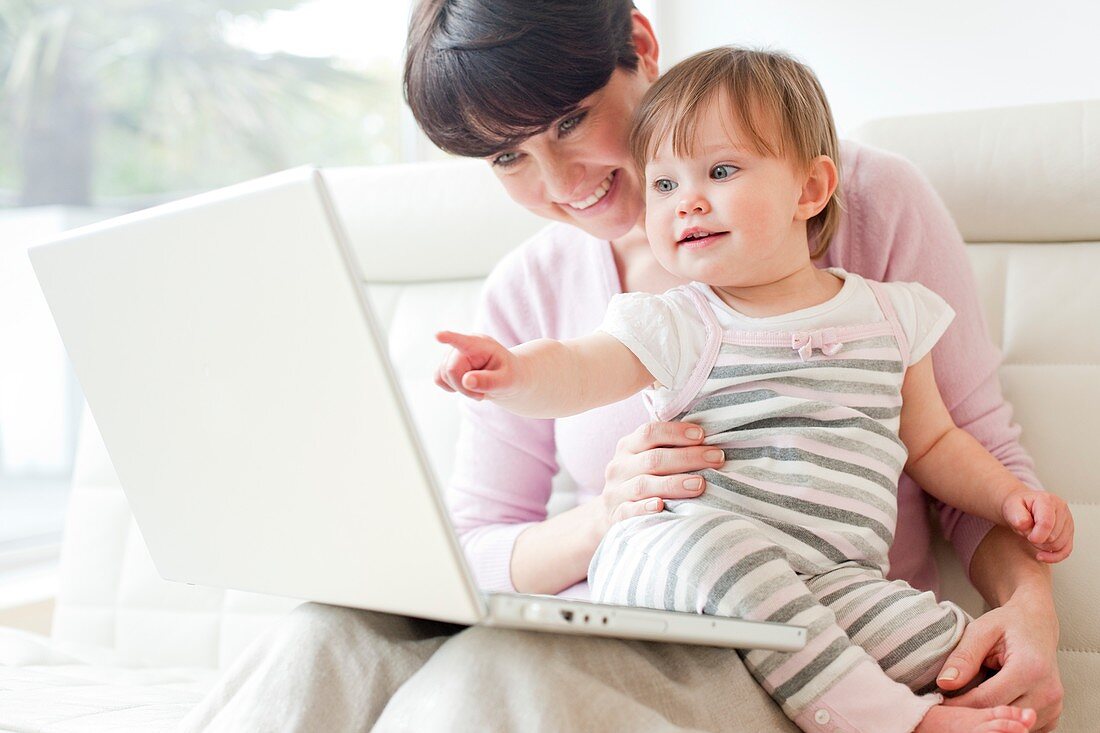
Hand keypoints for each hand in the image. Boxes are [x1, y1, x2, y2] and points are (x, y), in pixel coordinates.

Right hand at [435, 331, 522, 400]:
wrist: (505, 376)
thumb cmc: (509, 375)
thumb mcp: (507, 381)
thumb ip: (489, 381)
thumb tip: (467, 381)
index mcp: (481, 345)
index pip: (463, 341)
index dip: (449, 338)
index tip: (438, 335)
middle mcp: (463, 346)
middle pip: (451, 370)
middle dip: (464, 388)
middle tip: (481, 395)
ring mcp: (452, 354)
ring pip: (443, 376)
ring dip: (460, 389)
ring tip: (477, 389)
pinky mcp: (446, 363)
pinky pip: (438, 379)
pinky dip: (451, 387)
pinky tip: (465, 385)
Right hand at [593, 420, 726, 534]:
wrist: (612, 511)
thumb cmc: (642, 478)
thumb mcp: (646, 458)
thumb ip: (669, 448)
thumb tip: (709, 438)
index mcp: (627, 446)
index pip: (649, 433)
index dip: (676, 432)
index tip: (702, 435)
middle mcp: (619, 467)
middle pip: (653, 459)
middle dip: (688, 457)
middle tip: (717, 458)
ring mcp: (615, 492)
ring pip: (643, 485)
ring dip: (673, 484)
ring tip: (700, 484)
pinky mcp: (616, 515)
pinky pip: (629, 511)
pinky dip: (645, 508)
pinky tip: (661, 506)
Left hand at [938, 592, 1063, 731]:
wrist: (1036, 624)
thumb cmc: (1008, 625)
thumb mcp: (981, 631)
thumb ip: (964, 657)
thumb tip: (945, 683)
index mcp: (1031, 669)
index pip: (988, 700)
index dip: (959, 704)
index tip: (939, 700)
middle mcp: (1048, 692)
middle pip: (1001, 717)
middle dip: (972, 714)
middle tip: (949, 705)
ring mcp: (1054, 707)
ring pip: (1012, 727)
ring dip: (988, 720)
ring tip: (968, 703)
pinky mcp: (1052, 716)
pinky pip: (1022, 729)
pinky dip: (1004, 721)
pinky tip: (989, 706)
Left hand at [1001, 489, 1073, 561]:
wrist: (1021, 507)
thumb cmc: (1018, 506)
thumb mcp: (1011, 507)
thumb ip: (1016, 515)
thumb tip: (1025, 524)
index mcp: (1047, 500)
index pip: (1047, 523)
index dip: (1036, 535)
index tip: (1028, 537)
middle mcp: (1061, 509)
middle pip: (1053, 537)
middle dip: (1037, 540)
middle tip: (1027, 532)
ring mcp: (1067, 521)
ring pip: (1059, 545)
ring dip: (1043, 546)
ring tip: (1033, 536)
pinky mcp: (1069, 532)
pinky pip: (1066, 550)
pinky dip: (1054, 557)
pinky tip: (1042, 555)